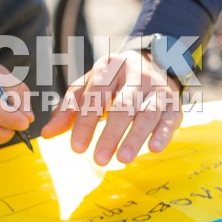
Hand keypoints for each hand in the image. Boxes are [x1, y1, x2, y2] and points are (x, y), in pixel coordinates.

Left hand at [42, 51, 183, 164]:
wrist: (155, 62)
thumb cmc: (115, 80)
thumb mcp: (90, 86)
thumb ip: (70, 109)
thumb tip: (47, 134)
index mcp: (111, 67)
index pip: (96, 95)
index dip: (86, 122)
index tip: (76, 148)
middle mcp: (136, 74)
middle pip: (124, 104)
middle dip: (111, 133)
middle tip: (99, 159)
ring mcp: (157, 88)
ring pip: (147, 112)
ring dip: (135, 136)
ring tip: (123, 159)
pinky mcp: (174, 102)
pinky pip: (170, 117)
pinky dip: (163, 133)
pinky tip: (154, 148)